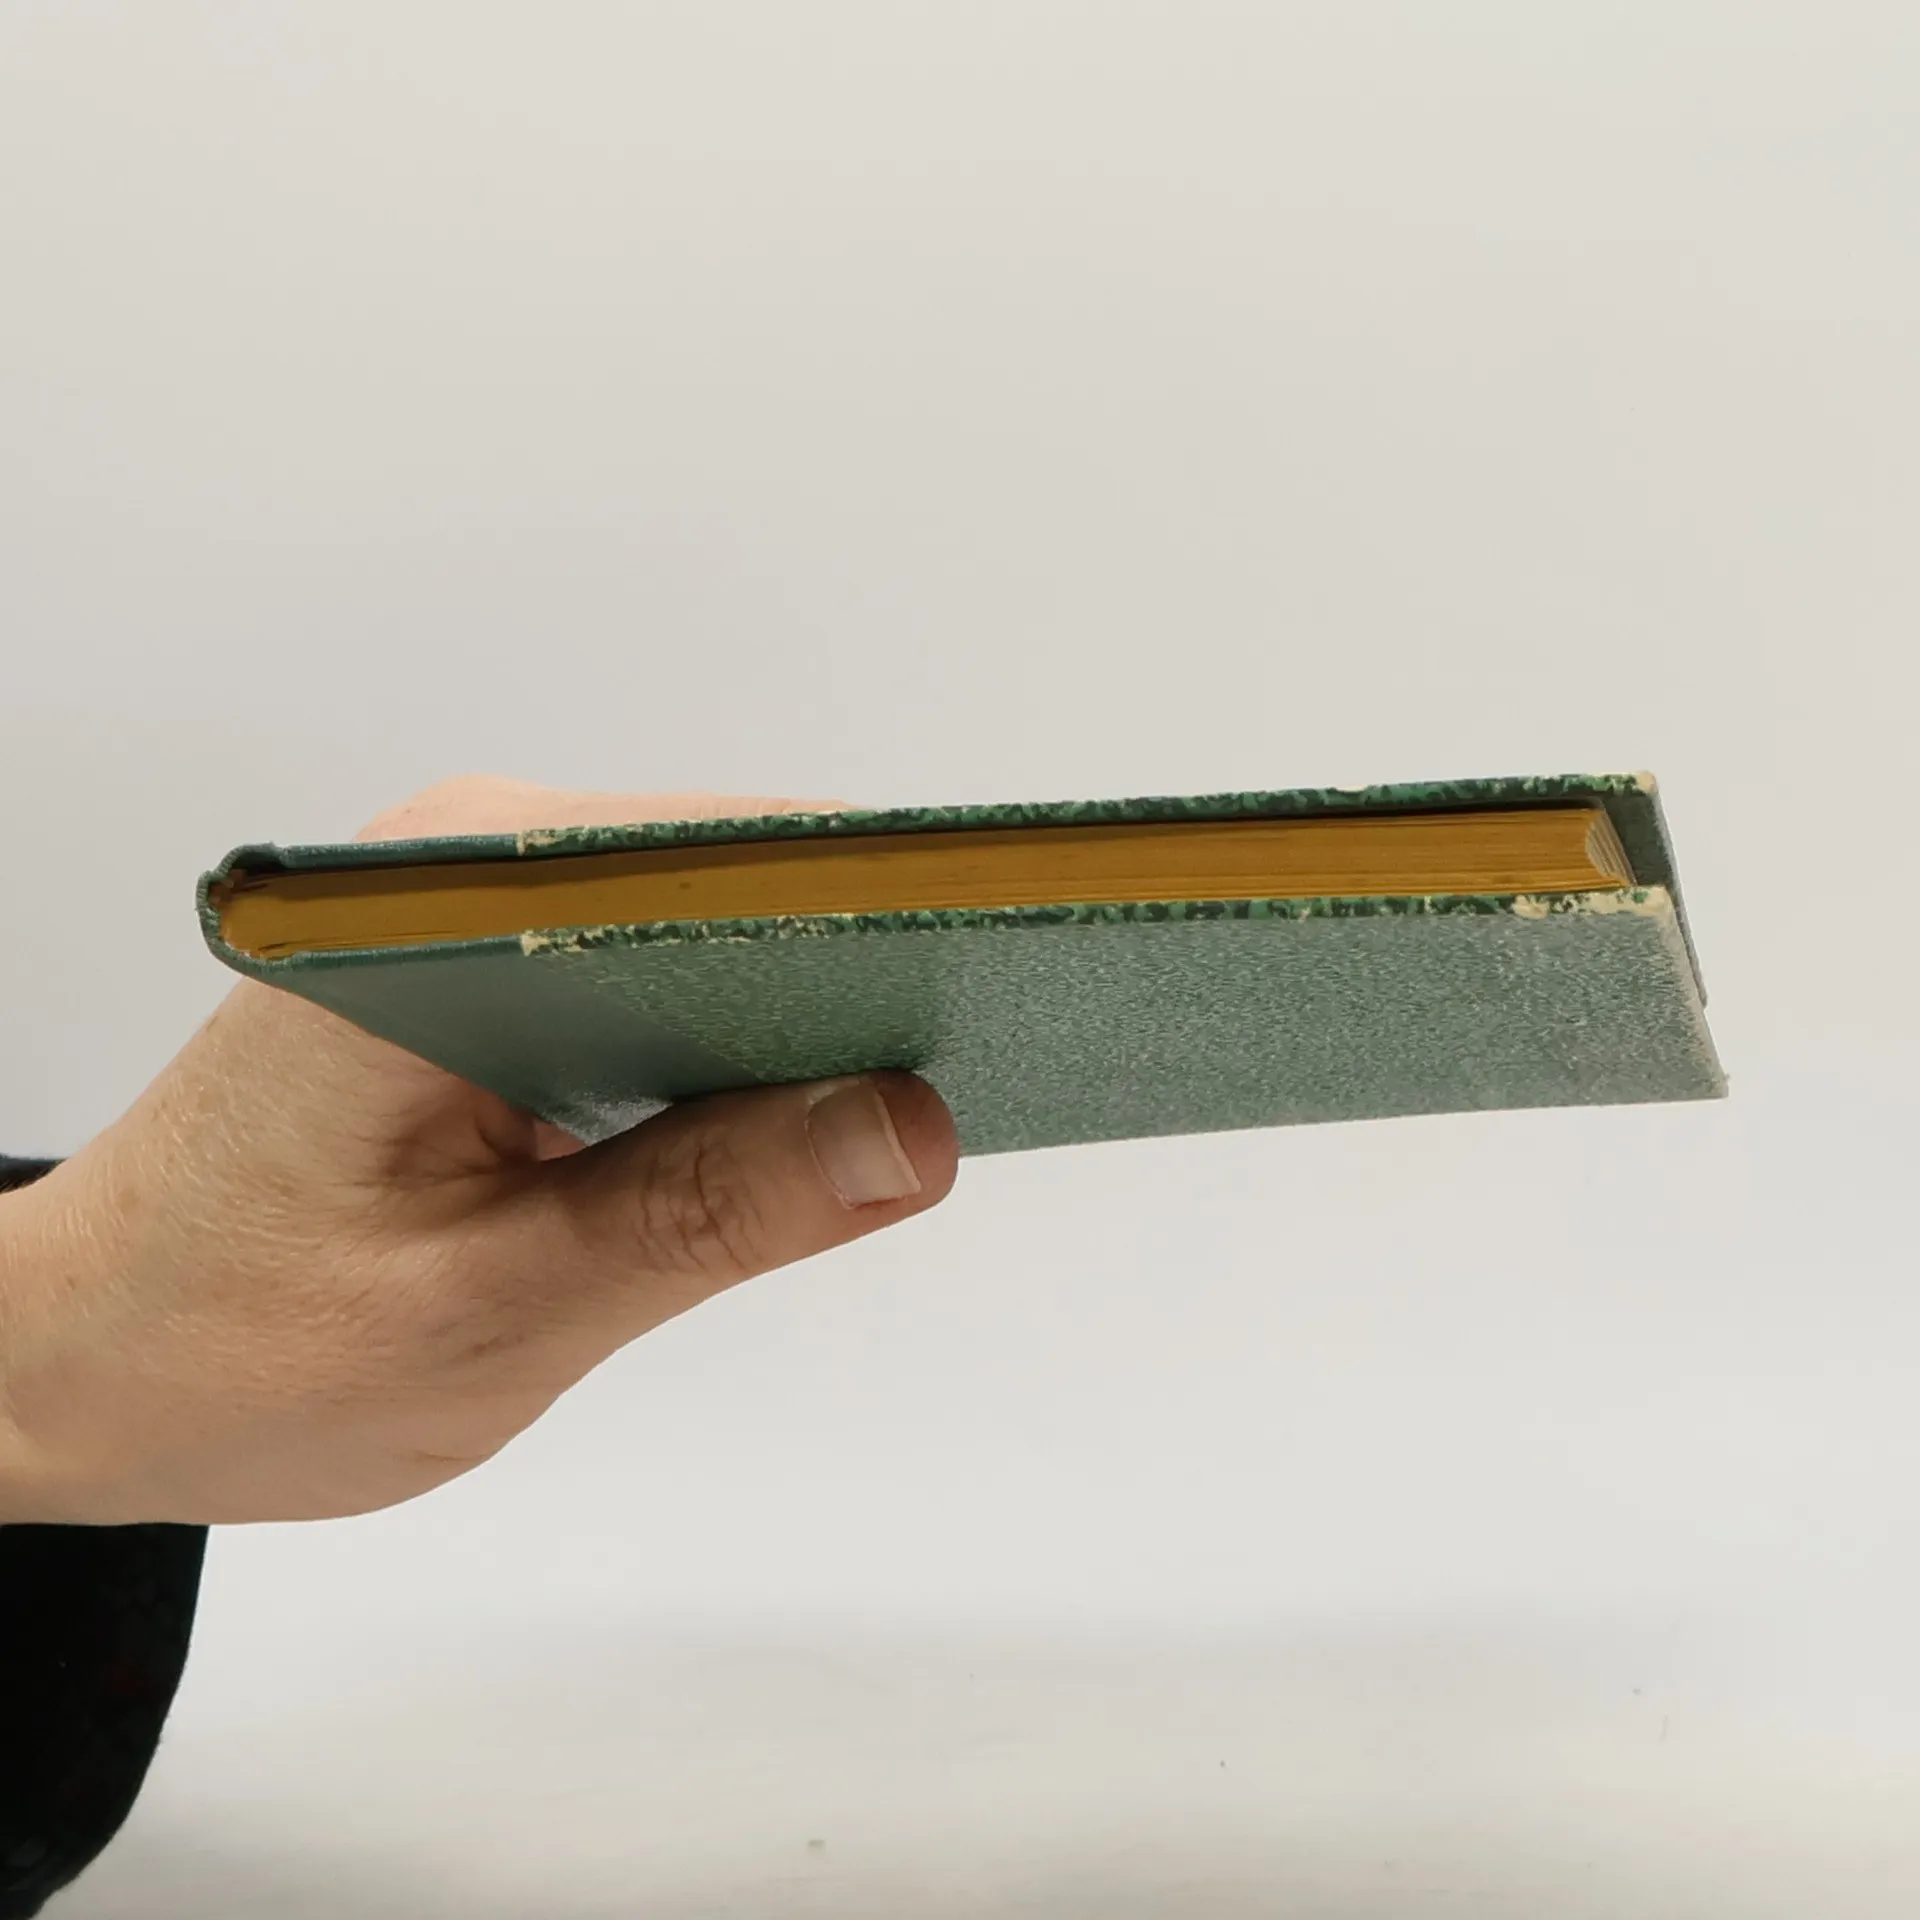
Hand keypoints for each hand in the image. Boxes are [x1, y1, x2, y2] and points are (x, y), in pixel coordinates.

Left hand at [0, 778, 958, 1524]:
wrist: (80, 1360)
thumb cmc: (229, 1348)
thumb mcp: (490, 1310)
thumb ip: (707, 1212)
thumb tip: (915, 1128)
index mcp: (443, 903)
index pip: (727, 858)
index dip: (894, 903)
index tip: (1034, 960)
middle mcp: (473, 870)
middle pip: (742, 878)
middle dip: (882, 962)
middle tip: (1019, 1052)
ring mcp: (494, 919)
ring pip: (721, 934)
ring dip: (828, 1009)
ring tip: (950, 1093)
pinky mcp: (513, 979)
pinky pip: (678, 985)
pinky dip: (758, 1048)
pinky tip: (827, 1119)